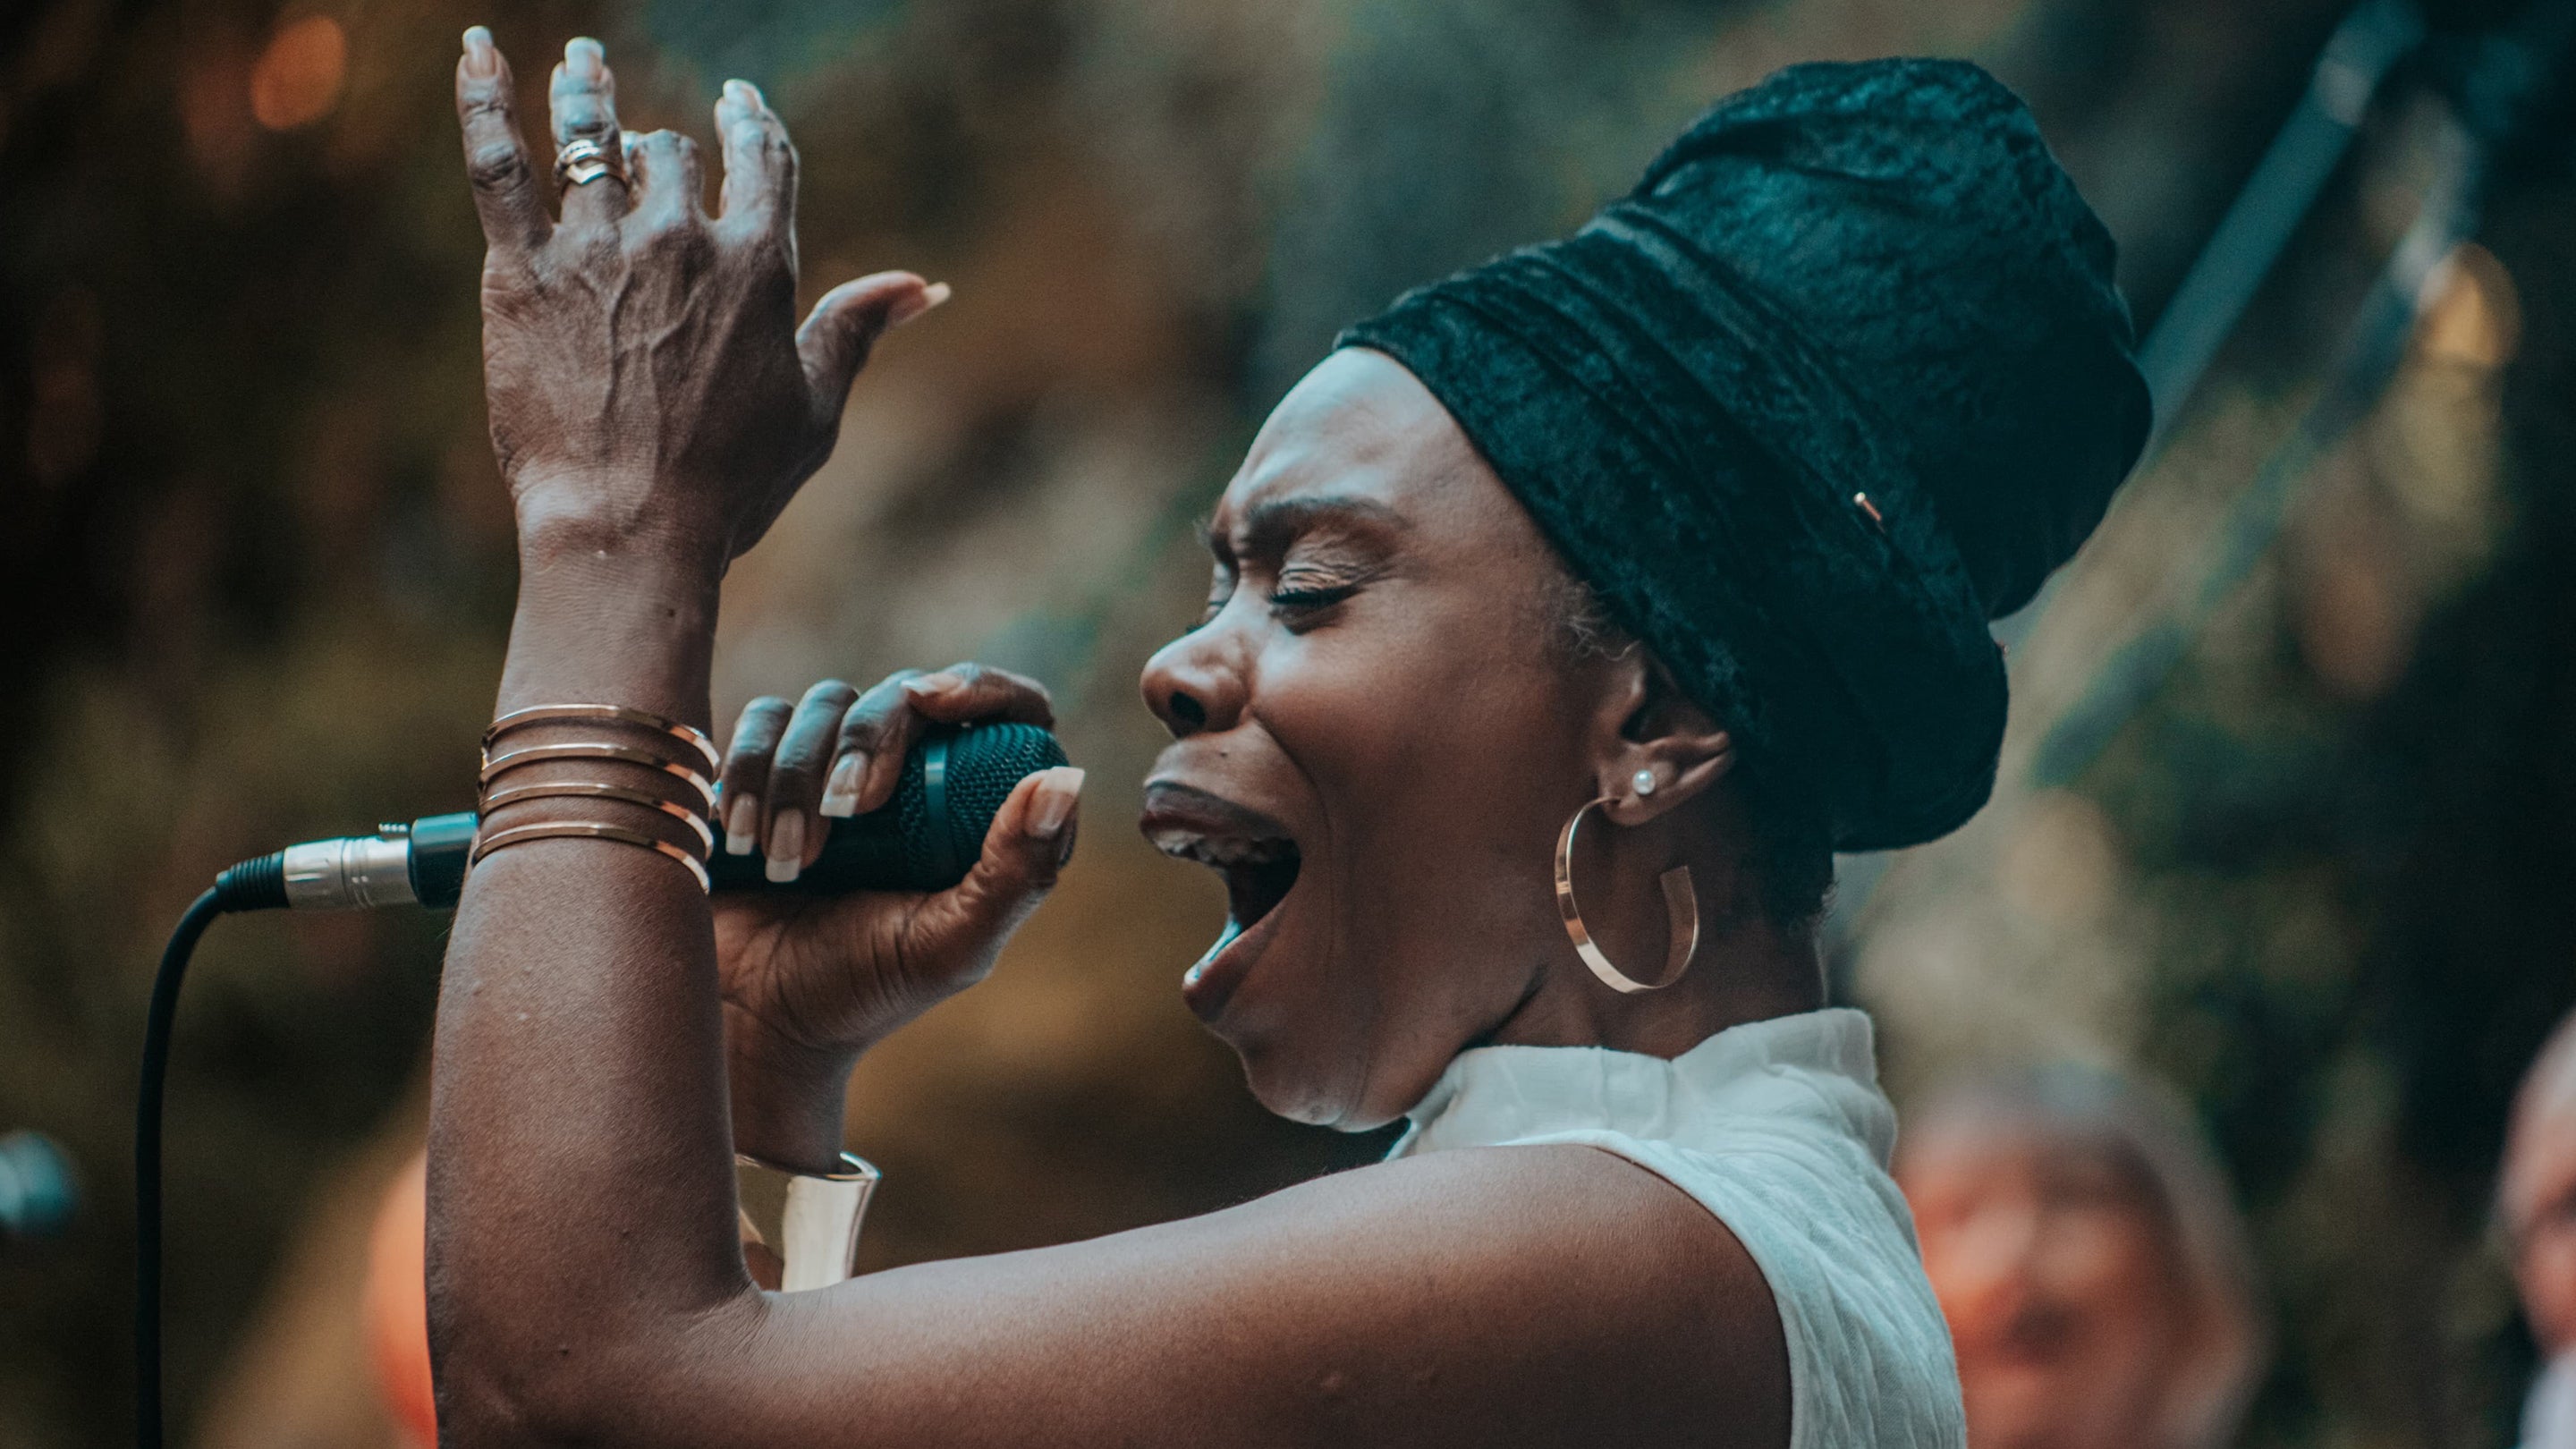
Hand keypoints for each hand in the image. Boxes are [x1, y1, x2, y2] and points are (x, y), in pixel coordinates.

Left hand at [453, 29, 943, 564]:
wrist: (627, 527)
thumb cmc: (729, 488)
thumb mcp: (812, 411)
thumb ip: (855, 331)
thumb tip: (924, 287)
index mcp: (758, 266)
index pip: (761, 162)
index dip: (751, 123)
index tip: (738, 100)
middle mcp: (681, 239)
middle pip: (672, 156)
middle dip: (662, 143)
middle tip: (639, 139)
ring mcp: (597, 248)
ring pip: (590, 140)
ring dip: (587, 92)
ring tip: (580, 65)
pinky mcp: (520, 271)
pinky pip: (497, 164)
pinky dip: (484, 98)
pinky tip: (478, 48)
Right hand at [711, 665, 1079, 1164]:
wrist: (755, 1018)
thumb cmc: (864, 989)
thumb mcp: (952, 945)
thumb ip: (1016, 874)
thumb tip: (1063, 779)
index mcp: (977, 808)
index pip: (1007, 710)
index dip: (980, 686)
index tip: (932, 701)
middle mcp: (914, 773)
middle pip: (906, 695)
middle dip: (871, 739)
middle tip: (848, 812)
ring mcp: (839, 765)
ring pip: (827, 704)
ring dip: (801, 775)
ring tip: (790, 861)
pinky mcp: (768, 766)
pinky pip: (762, 720)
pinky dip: (749, 768)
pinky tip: (741, 838)